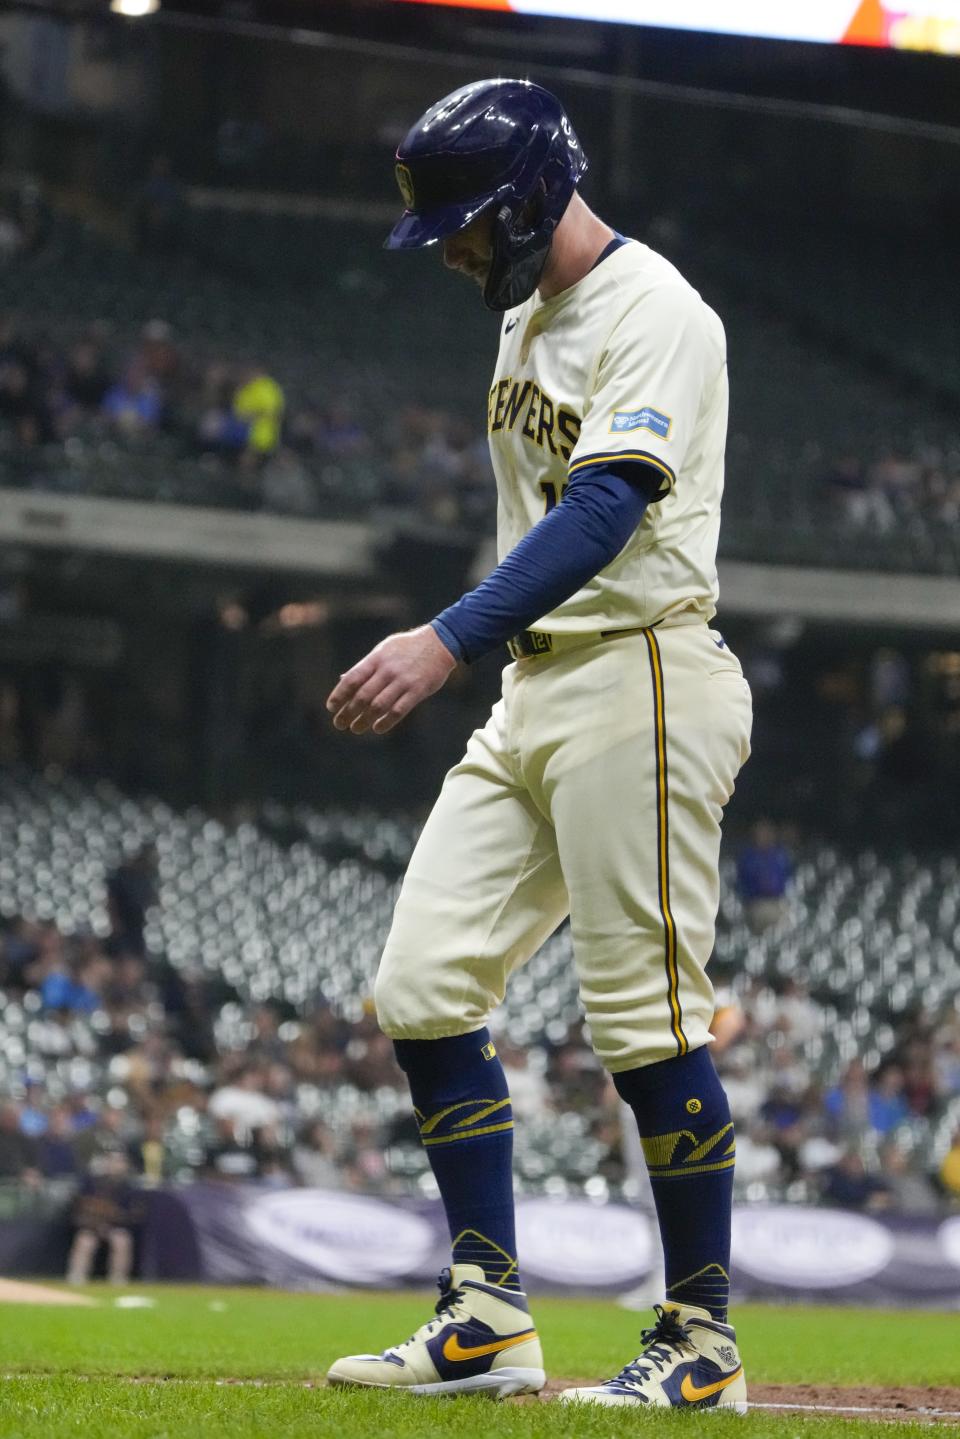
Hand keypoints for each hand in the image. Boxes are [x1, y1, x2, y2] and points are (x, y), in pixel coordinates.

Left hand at [326, 625, 457, 734]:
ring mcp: (403, 681)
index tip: (331, 708)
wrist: (440, 642)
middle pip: (362, 696)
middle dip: (348, 712)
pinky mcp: (418, 691)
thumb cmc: (407, 648)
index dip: (339, 695)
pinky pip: (399, 711)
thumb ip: (365, 666)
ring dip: (364, 720)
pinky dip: (386, 722)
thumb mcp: (384, 650)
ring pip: (378, 706)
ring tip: (356, 728)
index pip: (352, 679)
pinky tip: (377, 728)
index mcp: (376, 659)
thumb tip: (343, 681)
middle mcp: (388, 670)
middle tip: (340, 724)